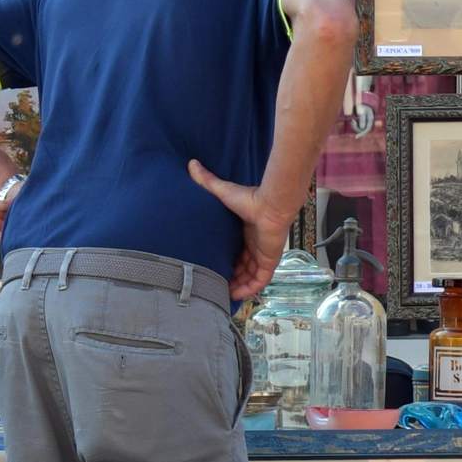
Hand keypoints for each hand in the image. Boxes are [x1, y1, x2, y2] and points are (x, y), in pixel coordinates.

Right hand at [186, 160, 291, 302]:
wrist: (271, 203)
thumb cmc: (249, 198)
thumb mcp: (222, 192)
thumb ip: (207, 181)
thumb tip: (191, 164)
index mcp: (245, 233)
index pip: (235, 252)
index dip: (224, 261)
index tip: (211, 268)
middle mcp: (255, 246)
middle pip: (241, 267)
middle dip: (230, 277)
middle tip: (214, 286)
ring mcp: (263, 255)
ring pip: (250, 277)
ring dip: (238, 286)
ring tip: (222, 295)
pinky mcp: (270, 261)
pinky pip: (260, 281)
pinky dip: (250, 289)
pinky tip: (237, 296)